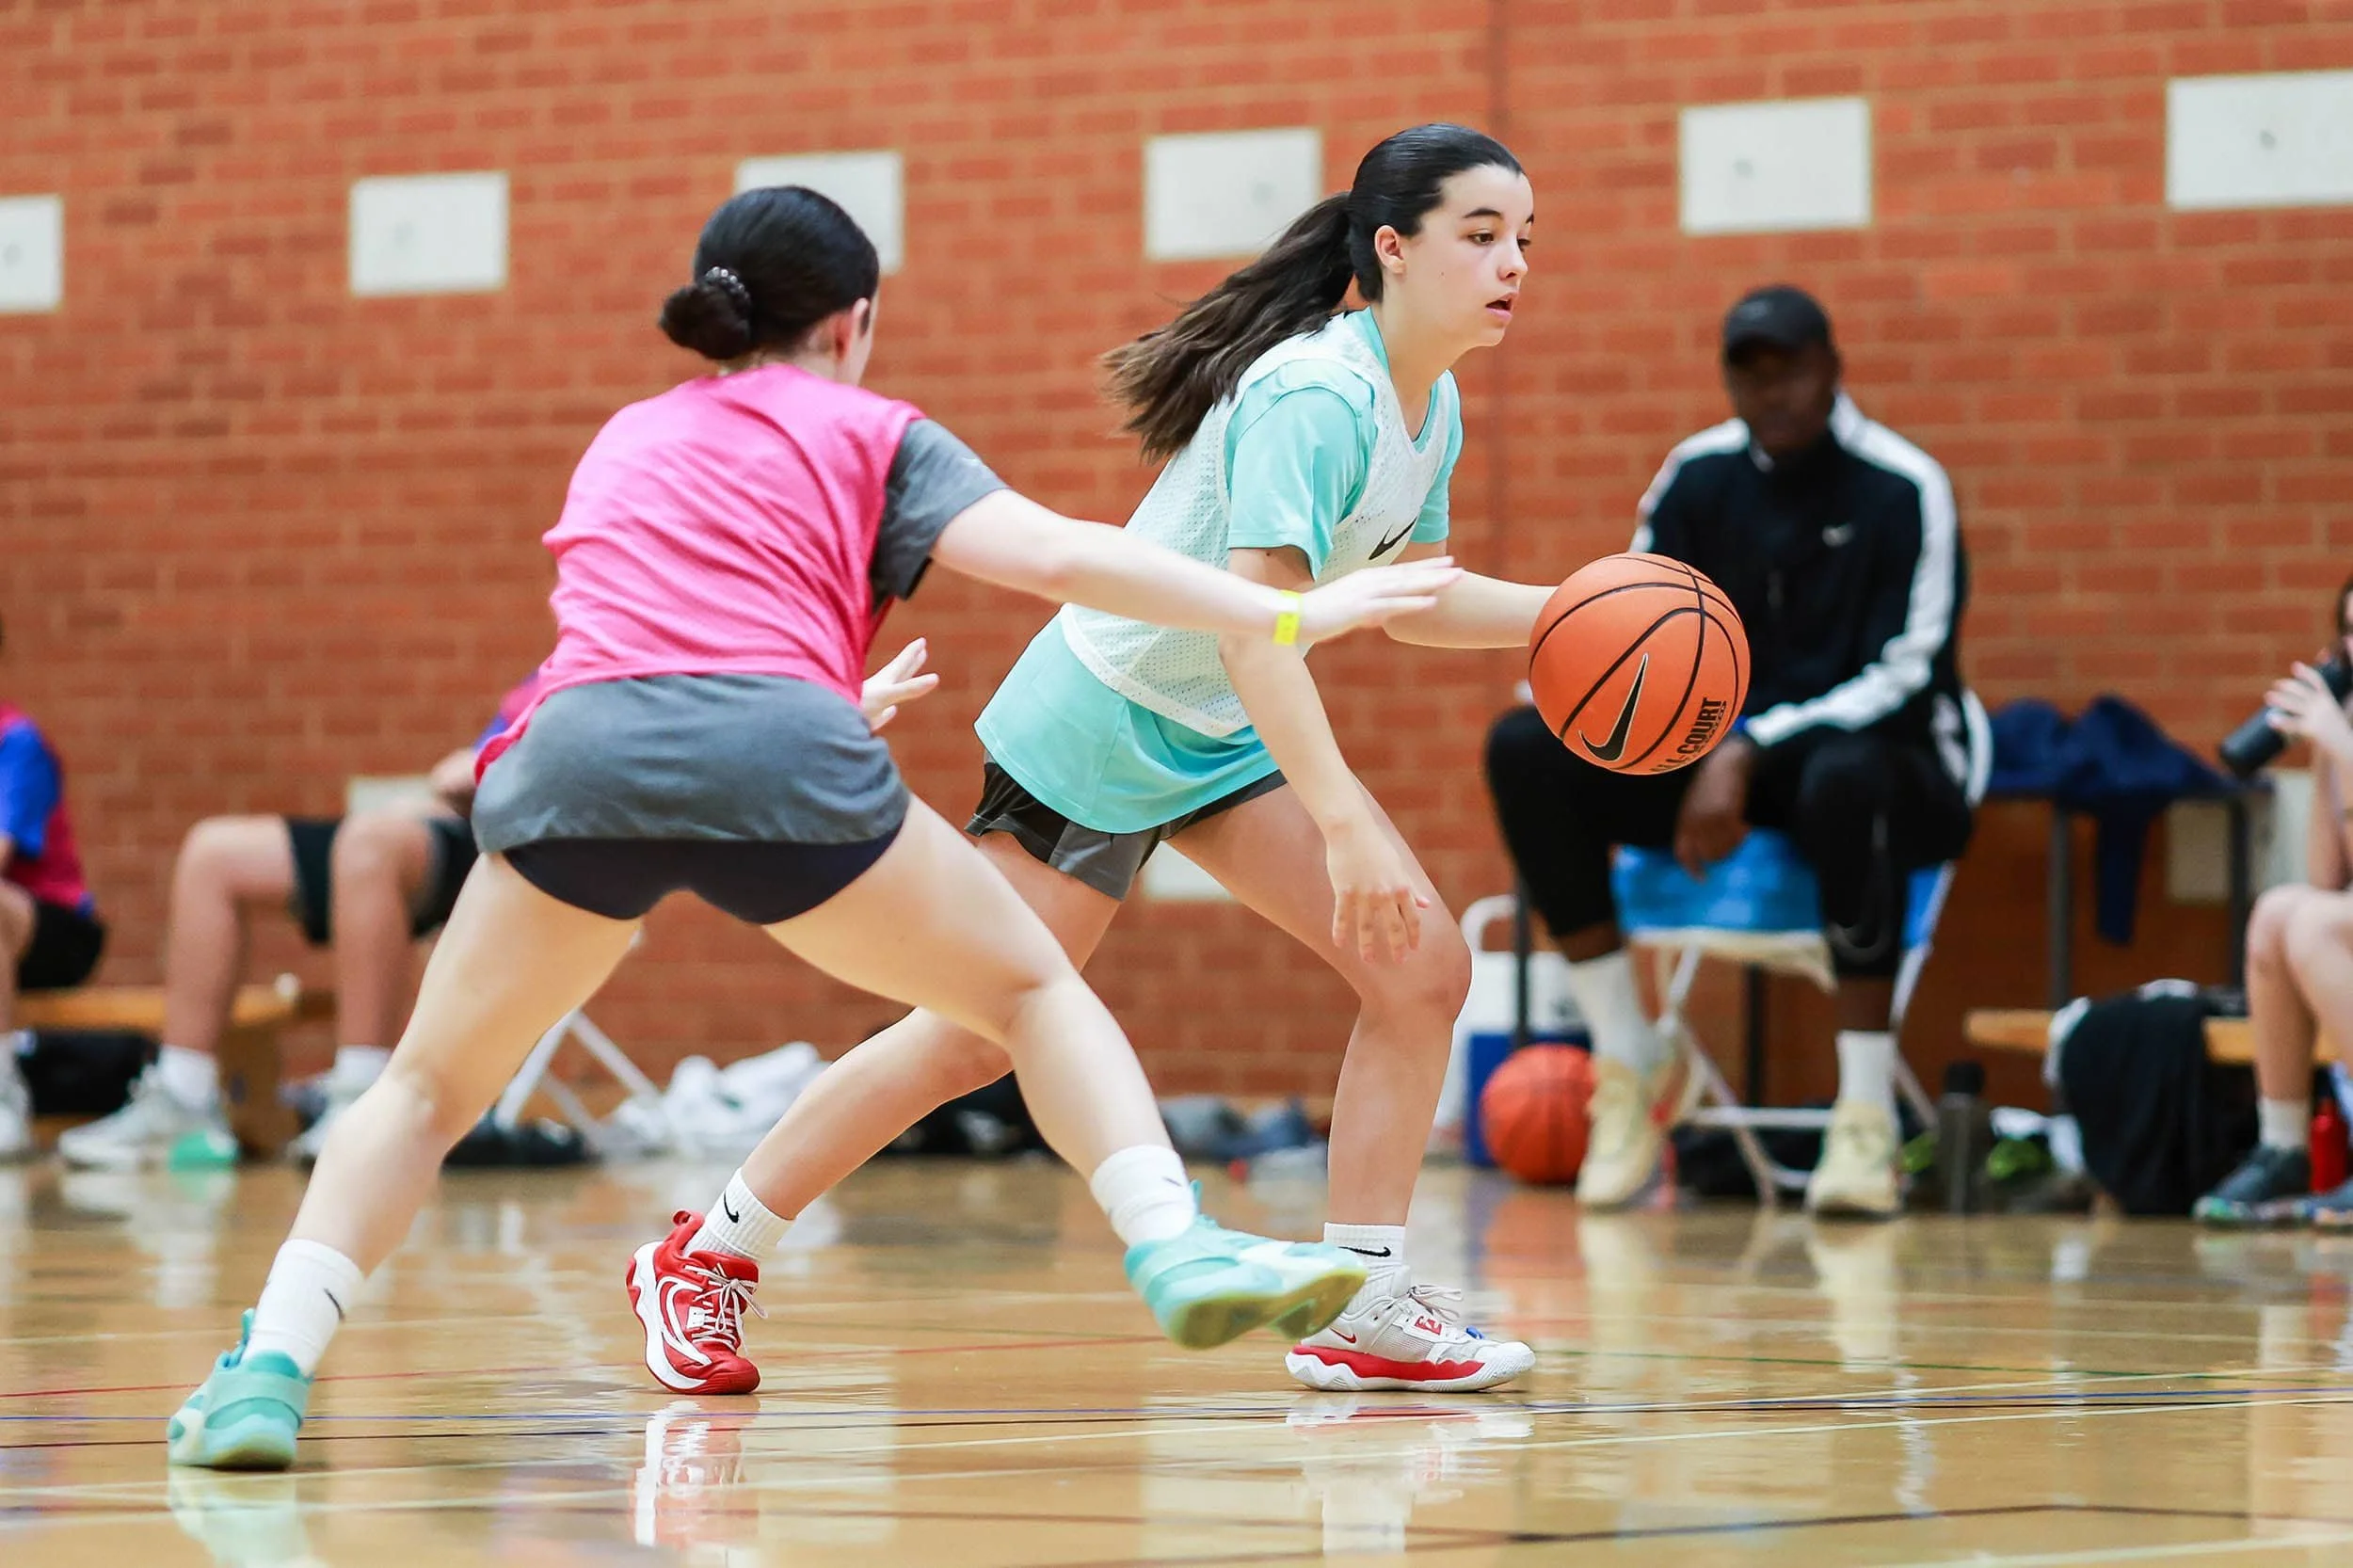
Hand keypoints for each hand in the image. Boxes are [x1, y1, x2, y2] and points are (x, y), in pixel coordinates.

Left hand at [861, 639, 939, 732]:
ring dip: (900, 684)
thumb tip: (935, 678)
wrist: (826, 723)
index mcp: (884, 683)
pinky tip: (890, 712)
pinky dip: (888, 712)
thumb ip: (909, 689)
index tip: (922, 641)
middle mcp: (877, 690)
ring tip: (905, 678)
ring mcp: (870, 705)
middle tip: (921, 650)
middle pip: (897, 673)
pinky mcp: (865, 721)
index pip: (901, 664)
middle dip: (910, 662)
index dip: (912, 654)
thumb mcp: (886, 695)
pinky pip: (880, 714)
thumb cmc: (854, 706)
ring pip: (888, 691)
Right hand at [1293, 559, 1462, 645]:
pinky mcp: (1360, 608)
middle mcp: (1367, 581)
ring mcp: (1364, 593)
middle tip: (1458, 567)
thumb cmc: (1316, 615)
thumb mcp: (1346, 611)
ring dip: (1431, 582)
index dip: (1423, 568)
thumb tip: (1378, 617)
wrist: (1293, 617)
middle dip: (1433, 571)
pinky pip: (1391, 604)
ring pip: (1404, 585)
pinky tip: (1431, 601)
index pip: (1399, 572)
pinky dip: (1412, 602)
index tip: (1444, 564)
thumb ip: (1365, 611)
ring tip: (1454, 580)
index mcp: (1363, 580)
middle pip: (1406, 574)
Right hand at [1323, 812, 1428, 964]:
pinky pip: (1342, 916)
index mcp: (1400, 887)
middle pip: (1392, 927)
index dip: (1414, 935)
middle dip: (1397, 946)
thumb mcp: (1398, 867)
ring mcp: (1363, 894)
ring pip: (1366, 926)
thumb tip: (1426, 905)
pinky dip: (1340, 931)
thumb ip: (1412, 889)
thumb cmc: (1376, 847)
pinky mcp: (1344, 891)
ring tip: (1369, 960)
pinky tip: (1339, 944)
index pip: (1411, 918)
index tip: (1414, 949)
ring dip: (1368, 945)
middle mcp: (1384, 894)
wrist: (1351, 830)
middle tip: (1400, 962)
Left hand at [1672, 735, 1754, 875]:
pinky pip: (1736, 836)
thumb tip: (1708, 854)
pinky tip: (1746, 823)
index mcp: (1684, 820)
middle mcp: (1692, 822)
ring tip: (1740, 827)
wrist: (1728, 760)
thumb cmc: (1715, 780)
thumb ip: (1698, 825)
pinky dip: (1743, 832)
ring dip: (1734, 843)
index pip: (1684, 853)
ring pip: (1724, 849)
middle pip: (1709, 855)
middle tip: (1735, 839)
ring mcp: (1707, 819)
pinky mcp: (1723, 814)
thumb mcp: (1698, 803)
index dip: (1693, 868)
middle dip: (1723, 852)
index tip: (1703, 880)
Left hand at [2267, 662, 2352, 762]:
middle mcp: (2323, 706)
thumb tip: (2309, 704)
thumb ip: (2320, 707)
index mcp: (2328, 701)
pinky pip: (2292, 724)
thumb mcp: (2331, 716)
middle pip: (2302, 691)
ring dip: (2280, 699)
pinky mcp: (2311, 729)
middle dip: (2288, 686)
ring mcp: (2317, 717)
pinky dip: (2281, 721)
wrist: (2346, 748)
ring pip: (2294, 704)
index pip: (2317, 682)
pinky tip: (2271, 720)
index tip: (2295, 666)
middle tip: (2275, 684)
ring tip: (2268, 696)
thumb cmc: (2335, 734)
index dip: (2306, 673)